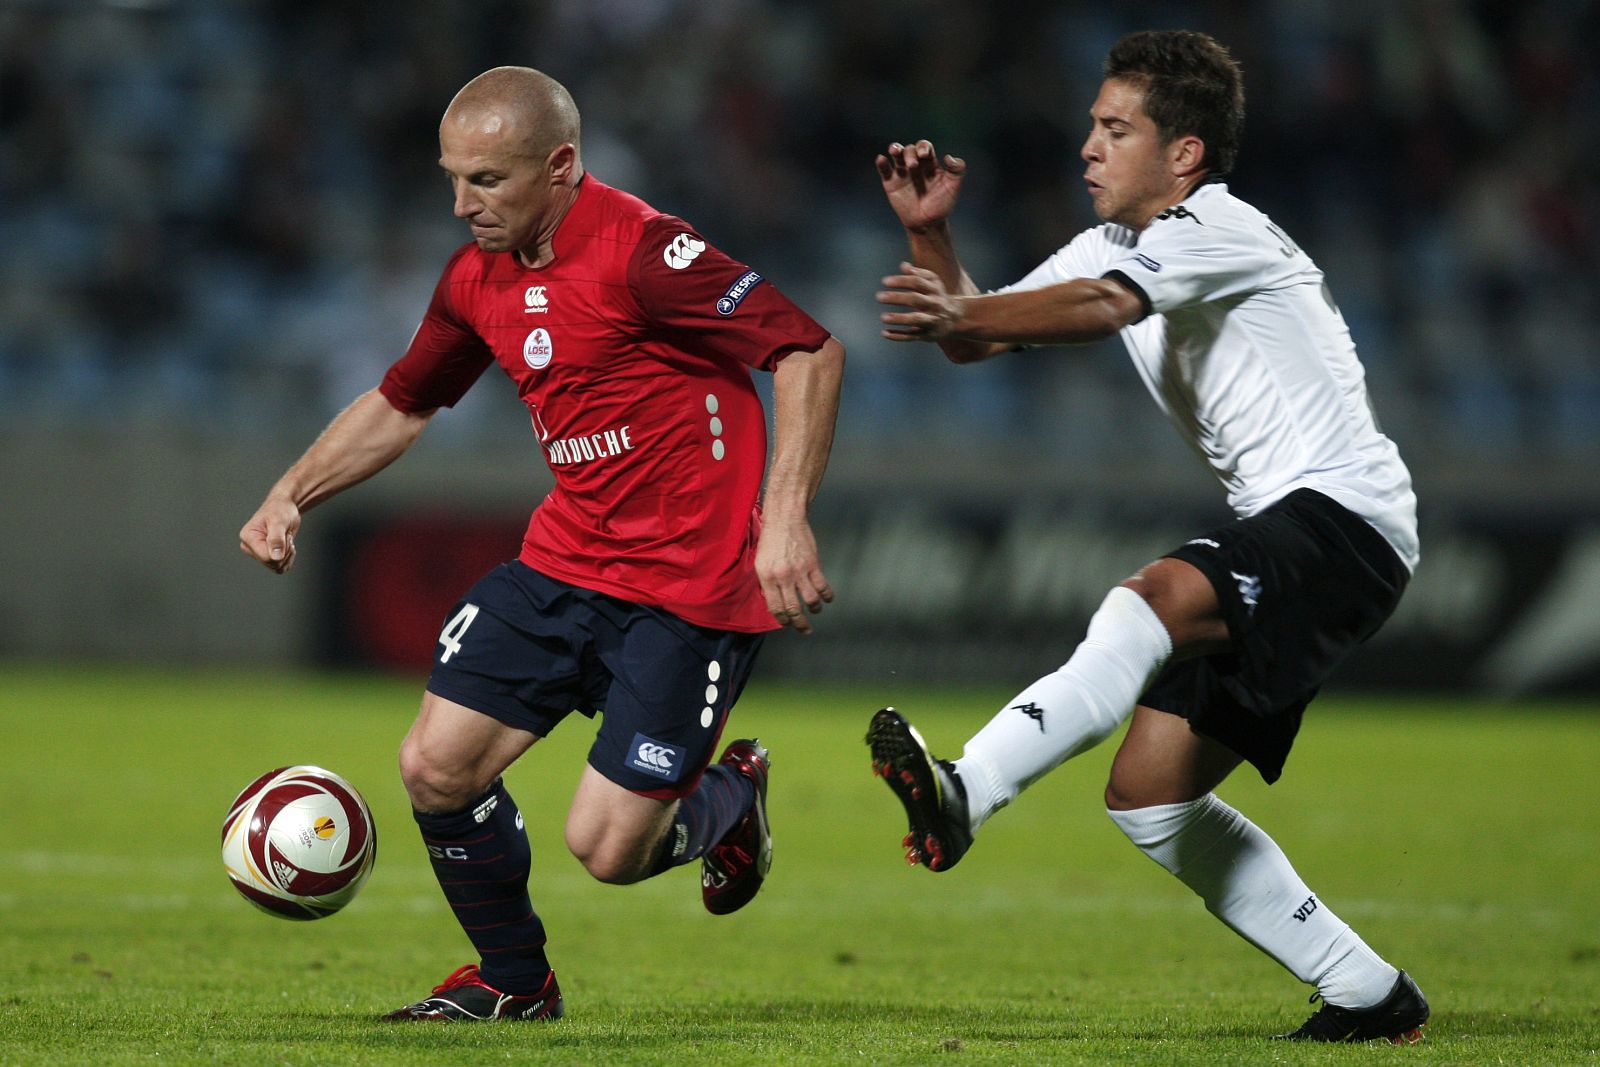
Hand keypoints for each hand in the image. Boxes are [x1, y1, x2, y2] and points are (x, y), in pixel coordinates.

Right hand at [239, 496, 301, 573]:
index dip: (281, 550)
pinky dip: (288, 558)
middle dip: (285, 551)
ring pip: (278, 567)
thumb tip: (275, 558)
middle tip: (285, 536)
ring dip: (288, 554)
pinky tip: (286, 545)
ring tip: (285, 538)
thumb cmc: (279, 510)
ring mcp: (258, 553)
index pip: (266, 557)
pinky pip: (281, 568)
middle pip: (273, 563)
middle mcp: (250, 547)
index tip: (283, 535)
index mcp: (248, 538)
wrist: (284, 508)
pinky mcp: (266, 557)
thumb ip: (276, 539)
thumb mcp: (279, 521)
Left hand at [754, 514, 832, 634]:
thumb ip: (766, 582)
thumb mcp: (760, 562)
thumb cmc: (770, 540)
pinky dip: (827, 595)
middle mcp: (783, 578)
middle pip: (793, 609)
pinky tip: (827, 598)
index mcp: (767, 578)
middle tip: (805, 629)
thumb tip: (773, 600)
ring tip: (815, 611)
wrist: (785, 520)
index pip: (775, 607)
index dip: (782, 620)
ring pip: (811, 600)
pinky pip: (822, 586)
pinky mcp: (813, 564)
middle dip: (799, 624)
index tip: (787, 624)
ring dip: (814, 610)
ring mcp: (799, 571)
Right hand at [875, 140, 965, 232]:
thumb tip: (949, 157)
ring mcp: (902, 173)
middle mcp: (915, 164)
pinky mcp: (891, 183)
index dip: (923, 147)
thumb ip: (957, 170)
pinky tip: (881, 159)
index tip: (924, 155)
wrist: (927, 223)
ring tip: (895, 151)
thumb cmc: (941, 205)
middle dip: (910, 154)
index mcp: (929, 163)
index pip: (925, 147)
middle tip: (913, 166)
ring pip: (896, 155)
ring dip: (895, 149)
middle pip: (910, 149)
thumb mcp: (953, 187)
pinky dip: (881, 163)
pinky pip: (884, 170)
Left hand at [878, 262, 961, 341]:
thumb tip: (903, 265)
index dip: (901, 281)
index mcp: (934, 289)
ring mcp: (932, 320)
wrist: (956, 318)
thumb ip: (917, 274)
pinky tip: (884, 332)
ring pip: (916, 319)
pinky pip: (913, 336)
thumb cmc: (937, 297)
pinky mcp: (928, 335)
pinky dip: (898, 335)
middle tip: (878, 297)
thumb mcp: (932, 283)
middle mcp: (935, 304)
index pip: (917, 282)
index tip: (884, 282)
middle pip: (916, 299)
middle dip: (897, 298)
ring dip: (899, 318)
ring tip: (883, 317)